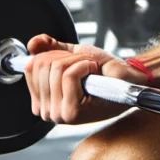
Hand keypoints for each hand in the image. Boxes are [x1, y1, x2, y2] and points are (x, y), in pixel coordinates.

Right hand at [24, 35, 149, 124]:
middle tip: (83, 64)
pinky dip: (85, 65)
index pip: (31, 67)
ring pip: (57, 68)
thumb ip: (51, 48)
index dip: (53, 54)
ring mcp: (58, 114)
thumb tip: (32, 44)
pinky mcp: (71, 112)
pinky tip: (94, 73)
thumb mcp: (73, 54)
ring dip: (78, 60)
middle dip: (67, 56)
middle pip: (43, 66)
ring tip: (90, 69)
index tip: (70, 60)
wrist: (127, 79)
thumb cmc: (104, 71)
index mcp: (43, 100)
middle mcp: (47, 111)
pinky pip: (69, 74)